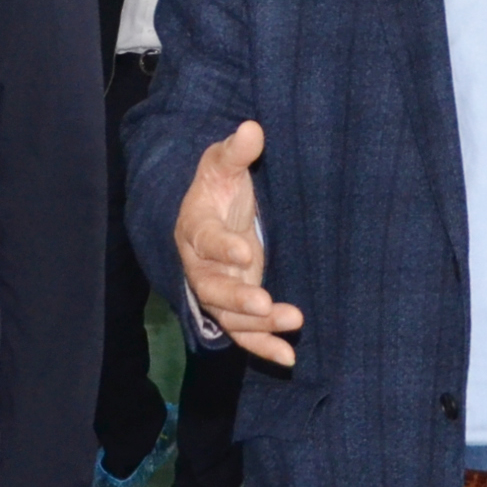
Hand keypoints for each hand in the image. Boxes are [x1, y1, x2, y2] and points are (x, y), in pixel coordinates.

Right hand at [174, 121, 299, 366]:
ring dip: (257, 324)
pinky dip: (262, 346)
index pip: (204, 239)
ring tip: (292, 320)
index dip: (222, 247)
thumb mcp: (224, 164)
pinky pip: (244, 332)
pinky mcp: (234, 307)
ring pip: (228, 315)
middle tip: (264, 303)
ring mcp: (217, 289)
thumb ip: (237, 152)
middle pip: (211, 287)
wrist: (211, 213)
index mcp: (194, 227)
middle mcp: (200, 265)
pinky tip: (288, 357)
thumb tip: (252, 128)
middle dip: (237, 298)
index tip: (247, 251)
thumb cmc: (218, 186)